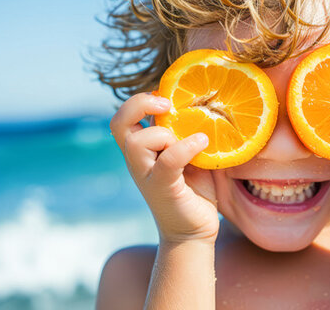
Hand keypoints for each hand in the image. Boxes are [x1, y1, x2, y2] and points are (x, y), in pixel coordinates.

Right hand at [110, 93, 219, 243]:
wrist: (194, 232)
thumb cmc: (195, 192)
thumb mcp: (192, 155)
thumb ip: (190, 133)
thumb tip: (211, 106)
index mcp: (142, 150)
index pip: (123, 118)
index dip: (140, 100)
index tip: (167, 97)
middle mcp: (138, 161)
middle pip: (118, 123)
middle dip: (139, 104)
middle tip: (168, 105)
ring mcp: (146, 175)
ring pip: (137, 141)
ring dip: (164, 133)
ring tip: (193, 139)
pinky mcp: (162, 188)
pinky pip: (168, 161)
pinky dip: (186, 147)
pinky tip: (203, 143)